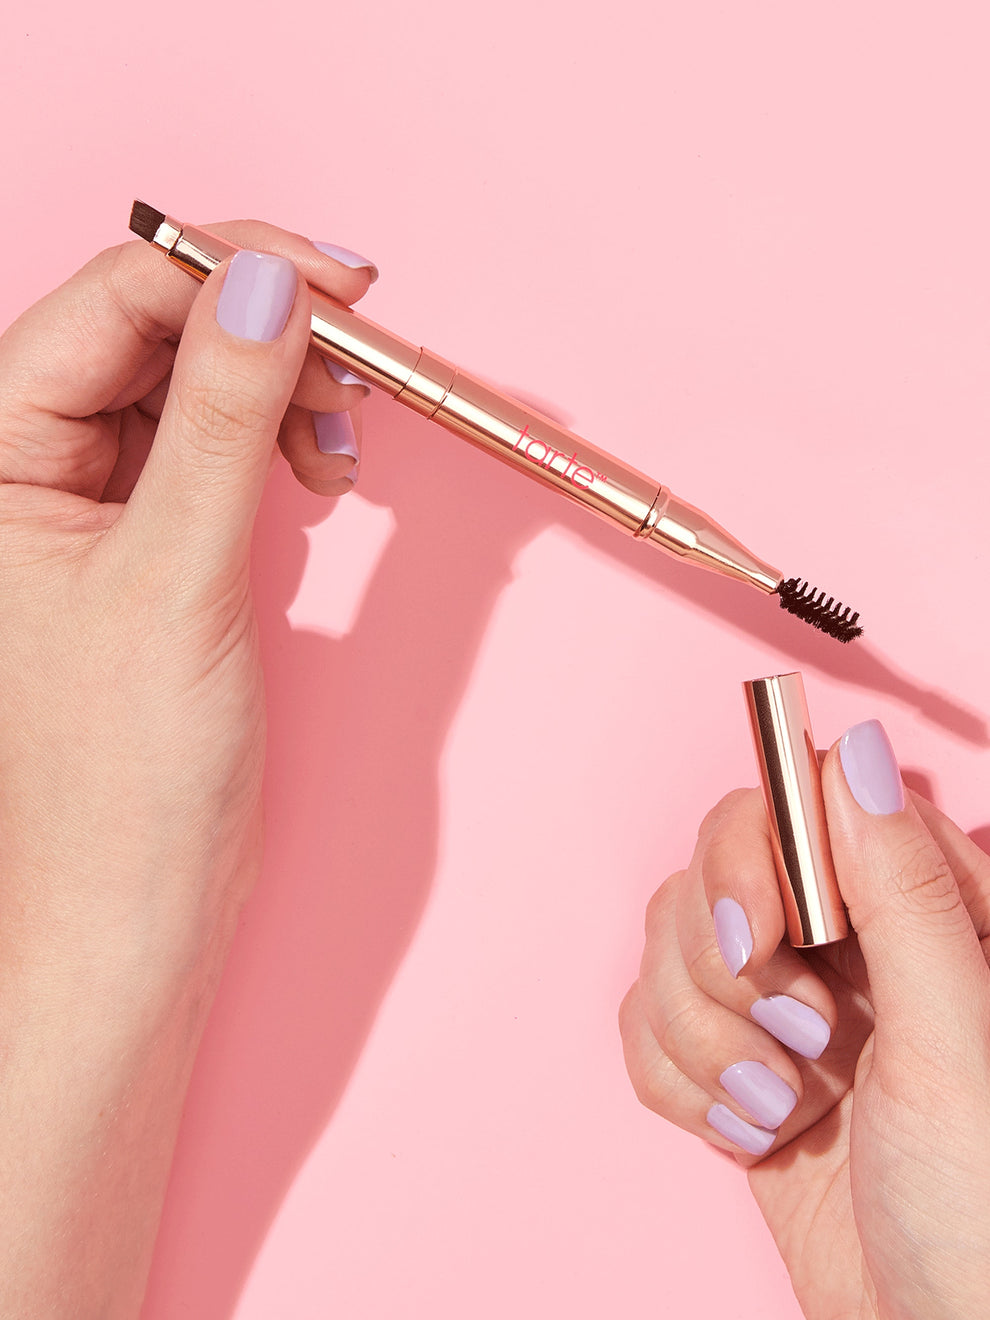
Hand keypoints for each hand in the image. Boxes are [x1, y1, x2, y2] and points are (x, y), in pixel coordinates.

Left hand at [0, 220, 374, 1316]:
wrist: (139, 903)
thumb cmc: (125, 778)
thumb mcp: (179, 580)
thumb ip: (222, 419)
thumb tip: (269, 281)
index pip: (112, 303)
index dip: (232, 271)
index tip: (340, 282)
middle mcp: (27, 467)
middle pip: (155, 329)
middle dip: (269, 331)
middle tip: (363, 357)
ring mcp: (91, 500)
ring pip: (195, 380)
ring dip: (284, 387)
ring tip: (340, 445)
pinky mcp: (150, 537)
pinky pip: (217, 442)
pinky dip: (280, 438)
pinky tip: (320, 470)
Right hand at [620, 721, 989, 1319]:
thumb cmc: (983, 1219)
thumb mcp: (957, 1045)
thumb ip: (906, 891)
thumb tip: (857, 752)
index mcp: (917, 910)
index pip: (797, 803)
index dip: (758, 856)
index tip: (764, 932)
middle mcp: (842, 942)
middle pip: (714, 868)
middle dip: (724, 964)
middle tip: (794, 1035)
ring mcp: (780, 1002)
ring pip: (666, 945)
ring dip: (702, 1039)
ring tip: (780, 1107)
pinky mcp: (728, 1062)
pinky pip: (644, 1023)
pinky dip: (676, 1082)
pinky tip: (748, 1132)